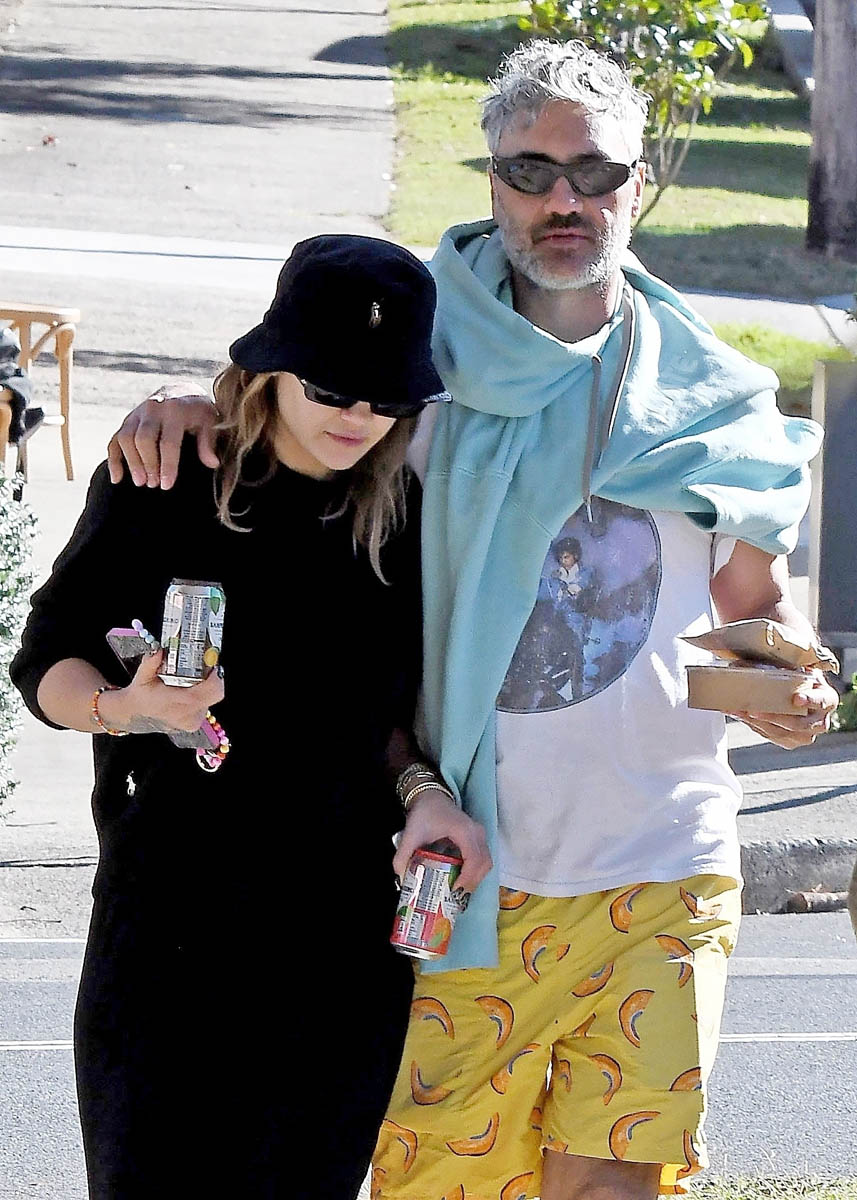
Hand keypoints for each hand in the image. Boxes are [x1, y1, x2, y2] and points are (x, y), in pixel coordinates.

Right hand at [100, 650, 224, 733]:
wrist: (135, 714)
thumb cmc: (141, 695)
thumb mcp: (142, 676)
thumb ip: (151, 662)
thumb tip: (159, 651)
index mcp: (177, 703)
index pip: (210, 690)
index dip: (215, 676)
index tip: (211, 664)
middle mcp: (187, 714)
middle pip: (216, 694)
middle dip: (214, 679)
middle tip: (206, 668)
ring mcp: (191, 722)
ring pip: (211, 700)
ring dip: (207, 688)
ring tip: (194, 680)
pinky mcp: (193, 725)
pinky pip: (205, 707)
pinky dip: (202, 697)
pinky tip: (189, 691)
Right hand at [107, 384, 218, 489]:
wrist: (182, 391)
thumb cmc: (199, 412)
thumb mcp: (210, 422)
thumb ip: (209, 442)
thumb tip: (213, 463)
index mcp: (175, 410)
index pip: (168, 441)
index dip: (167, 465)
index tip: (166, 486)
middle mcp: (153, 408)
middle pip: (143, 439)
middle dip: (147, 464)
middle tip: (153, 485)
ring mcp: (137, 413)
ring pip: (125, 438)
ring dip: (131, 462)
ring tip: (140, 482)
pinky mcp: (128, 420)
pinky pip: (115, 439)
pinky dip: (114, 459)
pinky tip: (117, 479)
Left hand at [393, 788, 492, 895]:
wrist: (432, 796)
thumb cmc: (425, 813)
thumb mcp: (411, 833)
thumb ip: (403, 855)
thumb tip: (401, 878)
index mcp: (463, 831)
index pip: (474, 858)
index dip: (467, 878)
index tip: (453, 890)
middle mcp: (476, 832)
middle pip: (484, 864)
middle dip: (472, 883)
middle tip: (455, 896)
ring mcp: (480, 834)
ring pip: (486, 862)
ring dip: (475, 879)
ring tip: (457, 890)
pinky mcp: (479, 838)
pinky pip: (484, 858)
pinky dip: (476, 872)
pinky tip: (461, 880)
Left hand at [731, 669, 839, 748]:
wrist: (798, 694)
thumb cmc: (798, 678)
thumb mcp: (798, 669)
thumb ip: (784, 665)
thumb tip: (744, 663)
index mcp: (828, 699)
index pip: (821, 701)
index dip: (810, 700)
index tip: (796, 699)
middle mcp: (821, 721)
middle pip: (799, 724)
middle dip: (774, 717)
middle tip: (754, 710)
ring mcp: (806, 735)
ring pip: (782, 733)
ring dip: (759, 723)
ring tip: (741, 712)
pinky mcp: (791, 742)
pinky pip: (772, 736)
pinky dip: (754, 725)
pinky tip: (741, 715)